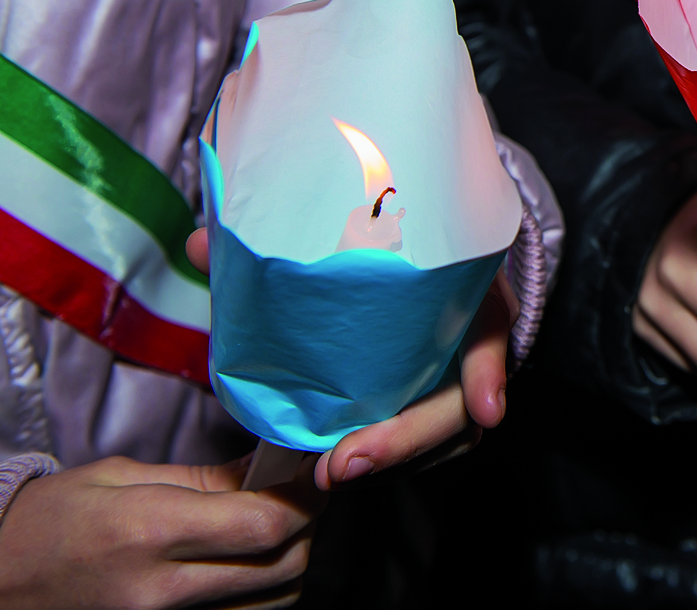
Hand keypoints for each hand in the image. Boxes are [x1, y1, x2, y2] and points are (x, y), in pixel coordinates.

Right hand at [0, 455, 320, 608]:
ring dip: (287, 565)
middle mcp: (161, 590)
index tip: (310, 474)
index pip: (266, 524)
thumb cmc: (52, 520)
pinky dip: (258, 596)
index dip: (304, 498)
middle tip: (295, 498)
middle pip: (282, 568)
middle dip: (303, 528)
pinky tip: (244, 567)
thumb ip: (208, 479)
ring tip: (268, 532)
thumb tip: (274, 467)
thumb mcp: (125, 478)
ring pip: (273, 603)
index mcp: (150, 532)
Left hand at [186, 230, 518, 489]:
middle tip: (344, 463)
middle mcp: (470, 330)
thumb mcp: (345, 221)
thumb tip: (203, 244)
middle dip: (407, 439)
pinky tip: (347, 471)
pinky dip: (393, 460)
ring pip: (448, 431)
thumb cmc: (383, 226)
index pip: (493, 321)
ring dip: (396, 460)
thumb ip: (278, 236)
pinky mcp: (434, 396)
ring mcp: (457, 369)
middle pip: (462, 399)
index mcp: (464, 278)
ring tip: (332, 475)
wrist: (405, 227)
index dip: (489, 367)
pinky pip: (429, 441)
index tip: (485, 409)